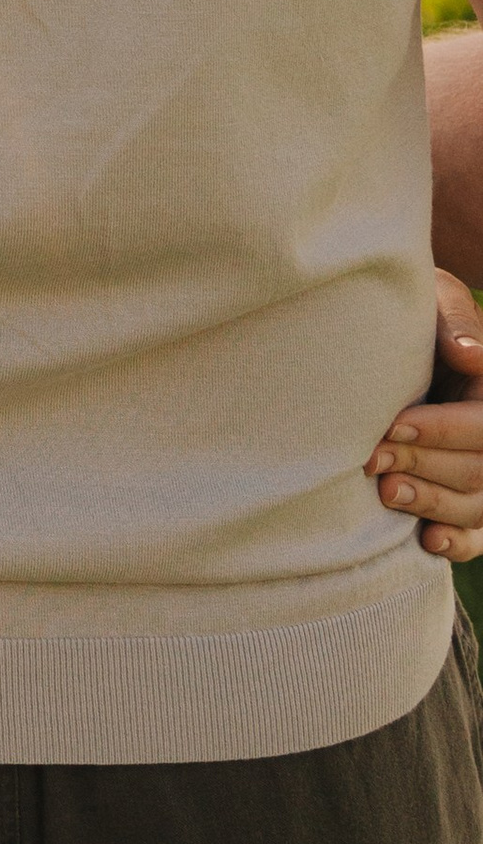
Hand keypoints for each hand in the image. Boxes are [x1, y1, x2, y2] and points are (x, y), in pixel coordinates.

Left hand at [365, 266, 482, 562]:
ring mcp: (482, 473)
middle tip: (371, 460)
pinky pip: (477, 536)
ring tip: (387, 494)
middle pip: (478, 471)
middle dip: (424, 467)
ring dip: (433, 505)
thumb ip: (452, 322)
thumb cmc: (415, 310)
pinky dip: (458, 544)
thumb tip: (469, 355)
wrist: (393, 332)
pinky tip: (428, 541)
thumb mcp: (434, 298)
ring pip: (477, 507)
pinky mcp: (467, 502)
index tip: (392, 425)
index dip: (441, 429)